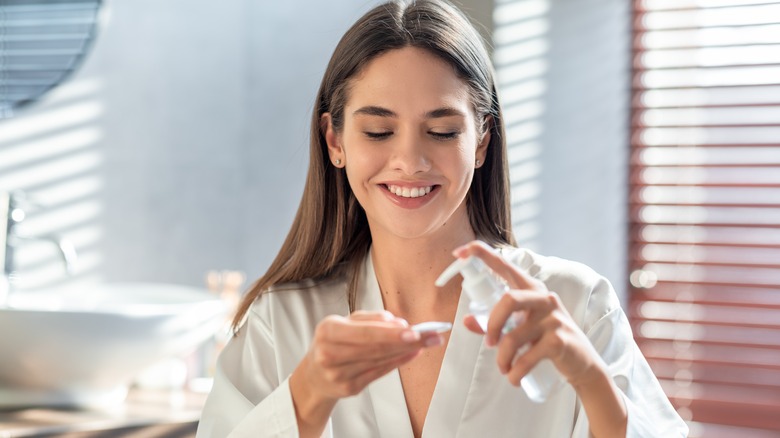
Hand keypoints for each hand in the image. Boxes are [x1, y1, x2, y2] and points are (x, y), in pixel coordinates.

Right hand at [290, 310, 442, 435]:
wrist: (314, 374)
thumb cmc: (333, 342)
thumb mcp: (345, 323)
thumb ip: (371, 319)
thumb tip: (398, 323)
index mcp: (328, 330)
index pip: (365, 332)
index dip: (391, 333)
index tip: (414, 331)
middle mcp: (330, 354)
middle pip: (375, 348)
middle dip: (407, 341)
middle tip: (429, 335)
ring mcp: (339, 374)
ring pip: (380, 361)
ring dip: (406, 351)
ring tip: (426, 342)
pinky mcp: (349, 388)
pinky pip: (379, 373)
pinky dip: (398, 362)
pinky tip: (411, 354)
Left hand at [454, 241, 604, 387]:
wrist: (583, 364)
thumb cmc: (547, 340)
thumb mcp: (521, 328)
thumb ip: (494, 324)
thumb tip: (467, 320)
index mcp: (531, 289)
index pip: (506, 265)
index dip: (482, 254)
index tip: (460, 252)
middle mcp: (544, 298)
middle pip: (508, 300)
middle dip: (491, 325)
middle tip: (488, 344)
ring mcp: (553, 318)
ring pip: (513, 336)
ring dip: (502, 358)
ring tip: (504, 368)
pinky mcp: (559, 340)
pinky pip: (526, 358)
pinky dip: (515, 372)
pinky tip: (514, 378)